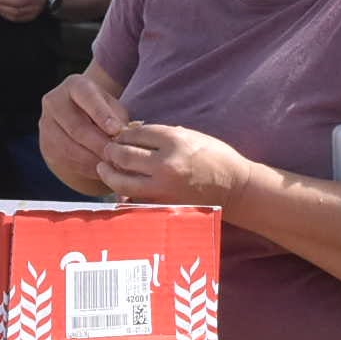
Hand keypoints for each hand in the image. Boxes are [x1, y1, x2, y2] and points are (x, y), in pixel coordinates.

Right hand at [40, 72, 129, 187]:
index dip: (101, 114)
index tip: (116, 130)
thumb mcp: (111, 107)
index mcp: (75, 85)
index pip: (86, 97)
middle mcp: (54, 102)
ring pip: (69, 147)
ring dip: (92, 159)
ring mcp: (46, 125)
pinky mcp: (45, 146)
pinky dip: (85, 168)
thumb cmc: (101, 112)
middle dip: (99, 143)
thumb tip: (123, 134)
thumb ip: (117, 118)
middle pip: (76, 126)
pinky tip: (100, 170)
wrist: (78, 120)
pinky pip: (65, 161)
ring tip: (111, 165)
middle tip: (117, 155)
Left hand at [94, 120, 251, 209]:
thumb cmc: (215, 158)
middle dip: (111, 151)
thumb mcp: (191, 136)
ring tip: (104, 167)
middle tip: (107, 150)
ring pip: (122, 181)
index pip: (136, 133)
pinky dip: (122, 194)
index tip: (120, 134)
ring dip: (109, 173)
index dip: (124, 133)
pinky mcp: (163, 206)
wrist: (235, 188)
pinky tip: (118, 188)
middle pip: (124, 155)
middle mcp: (166, 164)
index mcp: (175, 141)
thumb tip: (132, 134)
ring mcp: (163, 188)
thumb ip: (162, 136)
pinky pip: (133, 200)